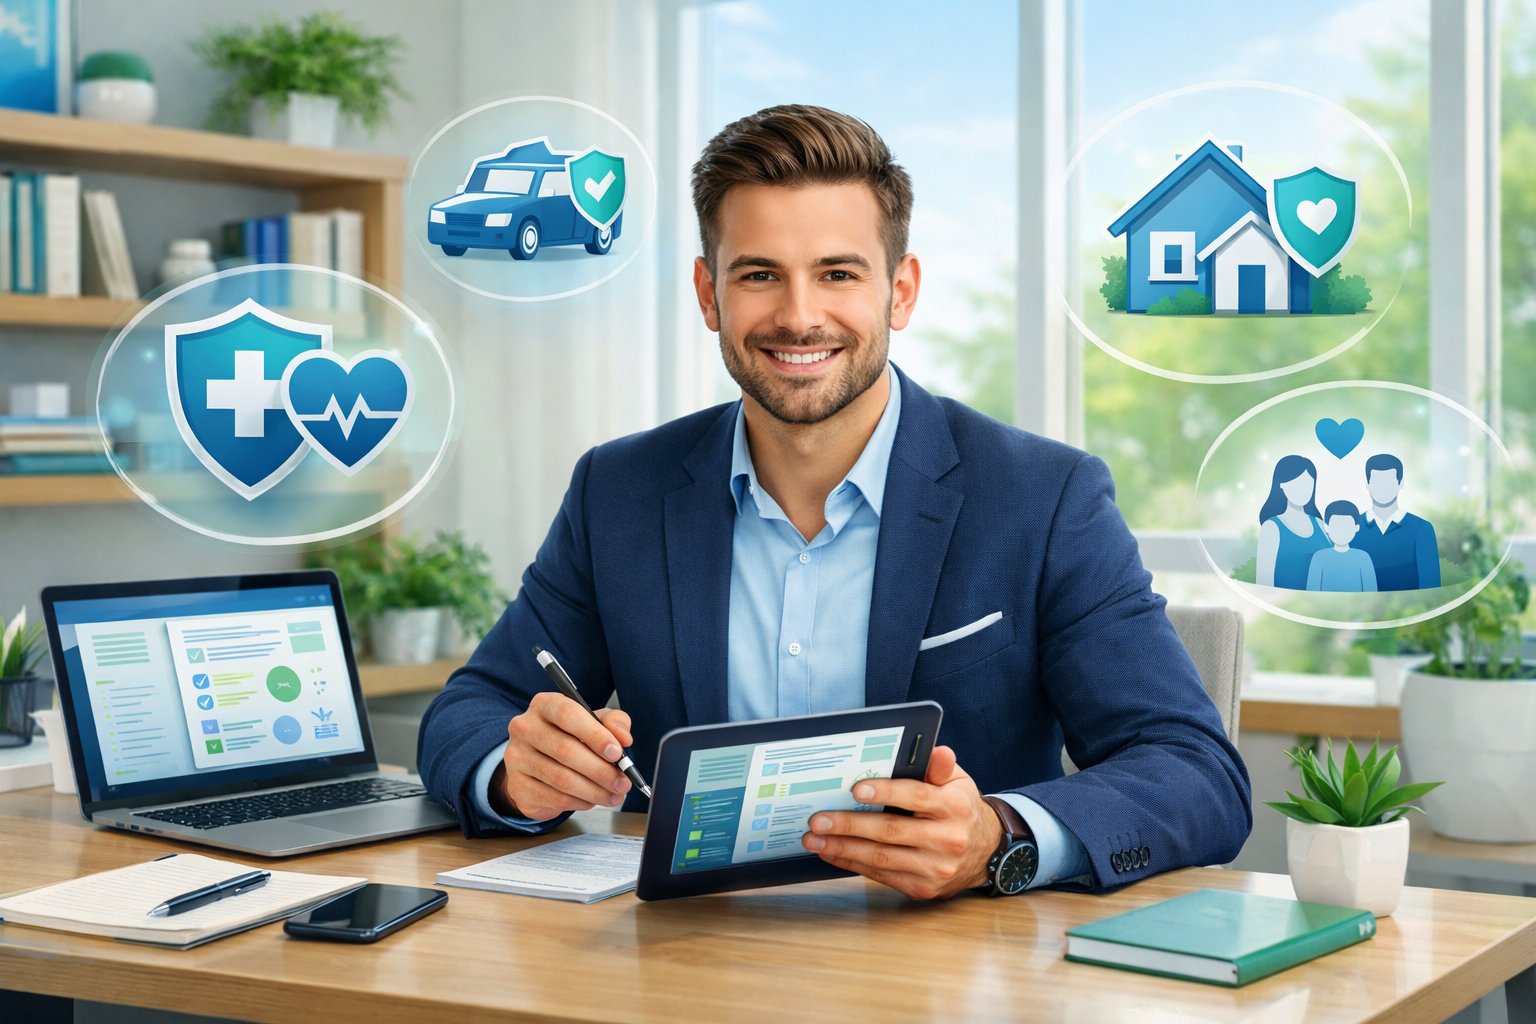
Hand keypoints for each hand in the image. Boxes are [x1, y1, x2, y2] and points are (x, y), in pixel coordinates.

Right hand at [490, 692, 632, 820]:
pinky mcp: (518, 786)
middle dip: (601, 770)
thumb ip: (613, 723)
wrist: (536, 765)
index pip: (568, 714)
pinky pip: (555, 798)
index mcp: (544, 705)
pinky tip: (592, 800)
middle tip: (623, 782)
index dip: (595, 735)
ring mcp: (517, 758)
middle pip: (565, 750)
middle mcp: (525, 728)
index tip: (617, 752)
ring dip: (595, 790)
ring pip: (562, 778)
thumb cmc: (569, 738)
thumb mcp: (593, 722)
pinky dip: (580, 802)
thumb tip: (624, 738)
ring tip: (615, 795)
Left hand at [800, 745, 1002, 900]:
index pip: (916, 797)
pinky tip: (832, 853)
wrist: (984, 852)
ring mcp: (935, 868)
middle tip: (819, 819)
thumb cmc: (960, 809)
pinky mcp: (923, 888)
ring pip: (882, 858)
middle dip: (849, 825)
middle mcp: (948, 839)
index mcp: (955, 807)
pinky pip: (882, 876)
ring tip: (815, 839)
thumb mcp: (957, 782)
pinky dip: (853, 864)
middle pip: (891, 831)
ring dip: (843, 848)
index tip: (855, 789)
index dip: (885, 793)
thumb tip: (937, 750)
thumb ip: (940, 767)